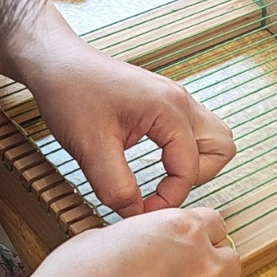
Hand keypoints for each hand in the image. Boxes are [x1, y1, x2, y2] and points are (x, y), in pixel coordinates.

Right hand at [15, 207, 240, 276]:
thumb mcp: (106, 235)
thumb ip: (142, 239)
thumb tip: (143, 248)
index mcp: (184, 230)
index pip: (216, 224)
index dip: (200, 234)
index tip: (188, 244)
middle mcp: (204, 266)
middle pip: (231, 260)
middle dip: (212, 265)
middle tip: (185, 276)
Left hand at [26, 38, 234, 215]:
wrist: (55, 62)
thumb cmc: (70, 93)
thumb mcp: (90, 148)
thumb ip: (116, 187)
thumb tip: (134, 214)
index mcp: (169, 109)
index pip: (190, 168)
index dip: (168, 198)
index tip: (139, 212)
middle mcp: (180, 101)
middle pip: (221, 147)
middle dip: (196, 177)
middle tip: (161, 190)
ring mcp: (174, 99)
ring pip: (212, 137)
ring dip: (194, 164)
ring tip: (162, 177)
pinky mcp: (163, 102)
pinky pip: (190, 131)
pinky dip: (181, 152)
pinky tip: (153, 161)